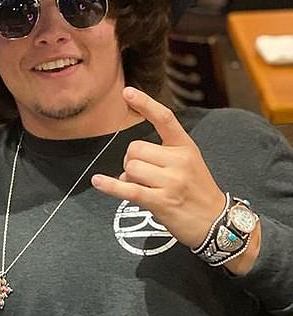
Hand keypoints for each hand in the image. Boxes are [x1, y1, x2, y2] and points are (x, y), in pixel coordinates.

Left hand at [91, 87, 225, 248]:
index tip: (127, 92)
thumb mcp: (188, 165)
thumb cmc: (198, 193)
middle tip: (143, 177)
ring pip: (131, 168)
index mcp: (186, 147)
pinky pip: (128, 189)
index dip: (145, 104)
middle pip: (136, 149)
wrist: (217, 223)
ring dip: (129, 179)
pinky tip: (98, 181)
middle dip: (131, 162)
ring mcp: (171, 181)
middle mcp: (180, 160)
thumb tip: (128, 168)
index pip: (164, 118)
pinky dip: (110, 186)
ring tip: (144, 189)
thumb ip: (161, 158)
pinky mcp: (161, 201)